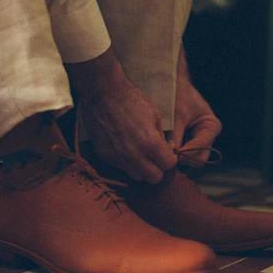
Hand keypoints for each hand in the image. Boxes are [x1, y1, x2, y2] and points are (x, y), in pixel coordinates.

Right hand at [67, 48, 176, 183]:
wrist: (102, 93)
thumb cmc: (131, 100)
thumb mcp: (155, 114)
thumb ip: (162, 137)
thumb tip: (168, 150)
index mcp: (149, 143)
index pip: (168, 165)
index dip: (170, 159)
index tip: (168, 153)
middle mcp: (133, 154)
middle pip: (154, 178)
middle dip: (159, 169)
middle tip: (156, 157)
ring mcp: (117, 157)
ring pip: (137, 176)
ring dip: (142, 168)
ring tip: (141, 154)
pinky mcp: (105, 155)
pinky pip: (121, 167)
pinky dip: (127, 162)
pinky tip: (126, 148)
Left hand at [167, 45, 221, 165]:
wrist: (169, 84)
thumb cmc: (176, 95)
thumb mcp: (175, 114)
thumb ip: (174, 134)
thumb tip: (170, 154)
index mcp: (211, 126)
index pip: (201, 150)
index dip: (186, 153)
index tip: (171, 151)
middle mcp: (207, 136)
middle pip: (198, 159)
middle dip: (182, 158)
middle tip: (165, 152)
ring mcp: (197, 141)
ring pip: (189, 160)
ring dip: (176, 156)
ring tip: (162, 148)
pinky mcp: (186, 142)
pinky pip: (181, 155)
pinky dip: (173, 153)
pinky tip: (162, 146)